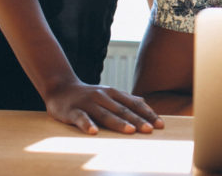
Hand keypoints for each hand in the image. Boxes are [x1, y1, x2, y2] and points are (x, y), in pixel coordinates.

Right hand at [44, 79, 164, 134]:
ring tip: (131, 131)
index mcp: (114, 93)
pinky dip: (87, 124)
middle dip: (138, 120)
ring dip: (119, 123)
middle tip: (151, 130)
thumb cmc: (88, 95)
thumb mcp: (108, 94)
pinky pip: (81, 118)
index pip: (135, 104)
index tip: (160, 125)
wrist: (60, 87)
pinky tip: (94, 132)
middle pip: (123, 110)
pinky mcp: (72, 111)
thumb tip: (143, 101)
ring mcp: (88, 103)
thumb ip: (124, 99)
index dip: (148, 114)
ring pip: (105, 114)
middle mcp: (103, 96)